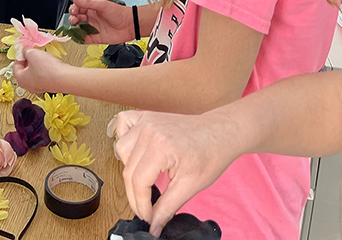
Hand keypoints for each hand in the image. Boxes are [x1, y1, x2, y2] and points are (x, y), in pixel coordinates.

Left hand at [13, 46, 68, 94]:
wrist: (64, 78)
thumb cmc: (47, 69)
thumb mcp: (32, 54)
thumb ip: (26, 50)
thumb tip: (24, 50)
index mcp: (21, 79)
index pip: (15, 66)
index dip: (19, 55)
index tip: (23, 49)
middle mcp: (28, 85)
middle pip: (24, 70)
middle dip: (28, 59)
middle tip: (32, 51)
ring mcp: (38, 87)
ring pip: (34, 72)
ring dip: (36, 63)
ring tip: (41, 55)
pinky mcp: (47, 86)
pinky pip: (42, 75)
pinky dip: (43, 68)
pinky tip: (48, 62)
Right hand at [68, 0, 133, 43]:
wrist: (130, 24)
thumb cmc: (119, 13)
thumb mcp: (102, 5)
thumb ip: (88, 3)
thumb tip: (76, 0)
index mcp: (93, 9)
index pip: (78, 8)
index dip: (74, 9)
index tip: (73, 11)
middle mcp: (92, 18)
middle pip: (77, 18)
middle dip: (73, 19)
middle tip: (74, 20)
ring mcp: (94, 28)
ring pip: (79, 29)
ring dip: (75, 29)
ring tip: (75, 28)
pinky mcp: (96, 38)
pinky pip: (85, 39)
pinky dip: (80, 39)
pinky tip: (78, 37)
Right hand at [114, 108, 240, 236]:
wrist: (220, 133)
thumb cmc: (211, 154)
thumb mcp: (190, 186)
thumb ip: (167, 207)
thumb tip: (153, 226)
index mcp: (161, 146)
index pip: (138, 182)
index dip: (141, 205)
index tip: (148, 218)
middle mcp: (149, 130)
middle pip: (128, 169)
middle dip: (135, 194)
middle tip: (147, 208)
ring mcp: (147, 120)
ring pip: (122, 148)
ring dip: (128, 168)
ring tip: (144, 179)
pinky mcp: (147, 116)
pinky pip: (124, 124)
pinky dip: (123, 137)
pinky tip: (135, 150)